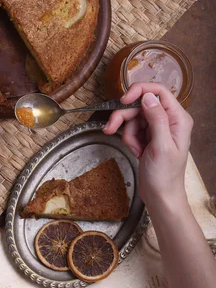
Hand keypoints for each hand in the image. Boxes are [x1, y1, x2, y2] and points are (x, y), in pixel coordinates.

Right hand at [103, 83, 192, 206]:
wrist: (160, 196)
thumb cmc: (165, 175)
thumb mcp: (161, 146)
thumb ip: (157, 119)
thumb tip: (148, 96)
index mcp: (178, 118)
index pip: (158, 92)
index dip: (139, 91)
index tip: (123, 100)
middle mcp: (168, 119)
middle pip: (140, 104)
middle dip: (125, 117)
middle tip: (110, 127)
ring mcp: (157, 127)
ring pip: (133, 117)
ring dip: (127, 132)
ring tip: (132, 148)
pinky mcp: (147, 136)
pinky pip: (131, 128)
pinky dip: (129, 139)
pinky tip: (135, 151)